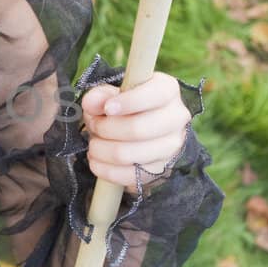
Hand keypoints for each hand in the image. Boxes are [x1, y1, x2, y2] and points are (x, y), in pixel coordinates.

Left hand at [80, 72, 190, 190]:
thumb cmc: (125, 107)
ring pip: (127, 154)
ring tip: (94, 144)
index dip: (127, 103)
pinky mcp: (160, 170)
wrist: (142, 130)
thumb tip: (91, 103)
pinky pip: (127, 175)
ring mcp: (171, 147)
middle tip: (94, 126)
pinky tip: (96, 161)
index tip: (107, 108)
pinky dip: (105, 169)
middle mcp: (176, 118)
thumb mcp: (112, 94)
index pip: (152, 96)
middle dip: (106, 128)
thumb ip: (100, 95)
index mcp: (167, 90)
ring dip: (101, 150)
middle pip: (137, 129)